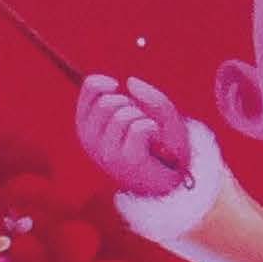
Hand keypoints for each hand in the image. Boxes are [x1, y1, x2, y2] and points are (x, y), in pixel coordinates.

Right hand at [73, 71, 193, 199]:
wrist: (173, 179)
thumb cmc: (162, 145)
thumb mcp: (159, 115)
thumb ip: (149, 97)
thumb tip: (130, 82)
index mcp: (90, 126)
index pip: (89, 91)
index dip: (103, 82)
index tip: (116, 85)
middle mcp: (92, 141)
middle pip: (107, 103)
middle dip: (130, 105)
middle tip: (140, 120)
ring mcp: (107, 153)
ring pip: (124, 115)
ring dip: (144, 119)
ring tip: (149, 135)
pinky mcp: (127, 160)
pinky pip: (139, 128)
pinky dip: (152, 128)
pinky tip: (154, 141)